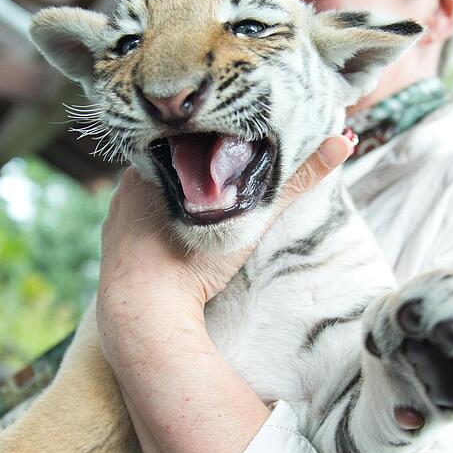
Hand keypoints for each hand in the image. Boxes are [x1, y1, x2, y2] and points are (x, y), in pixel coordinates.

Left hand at [97, 134, 354, 365]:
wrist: (144, 317)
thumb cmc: (191, 263)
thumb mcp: (248, 218)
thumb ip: (294, 182)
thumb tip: (341, 143)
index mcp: (155, 163)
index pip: (187, 134)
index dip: (212, 135)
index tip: (236, 139)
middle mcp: (127, 184)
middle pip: (168, 162)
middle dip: (195, 165)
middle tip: (226, 170)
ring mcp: (115, 215)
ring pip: (150, 192)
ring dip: (175, 194)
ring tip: (204, 200)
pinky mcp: (112, 245)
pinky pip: (136, 220)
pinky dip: (155, 221)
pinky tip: (174, 231)